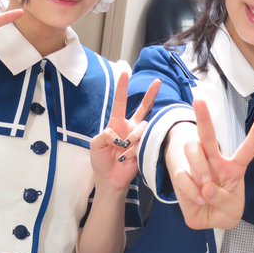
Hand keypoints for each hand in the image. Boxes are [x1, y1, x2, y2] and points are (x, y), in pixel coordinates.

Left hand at [90, 71, 160, 192]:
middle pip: (143, 107)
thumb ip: (103, 135)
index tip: (125, 72)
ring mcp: (139, 137)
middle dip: (150, 94)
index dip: (122, 87)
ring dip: (131, 139)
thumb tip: (117, 132)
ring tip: (123, 153)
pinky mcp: (145, 146)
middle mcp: (130, 127)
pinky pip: (144, 141)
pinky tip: (128, 158)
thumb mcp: (95, 146)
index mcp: (116, 124)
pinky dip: (134, 149)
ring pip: (142, 127)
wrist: (110, 180)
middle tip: (158, 81)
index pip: (120, 102)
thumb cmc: (101, 162)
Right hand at [166, 100, 253, 229]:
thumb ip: (223, 199)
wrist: (205, 219)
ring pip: (193, 150)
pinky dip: (191, 190)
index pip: (248, 148)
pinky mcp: (182, 174)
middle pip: (208, 136)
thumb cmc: (223, 208)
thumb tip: (206, 188)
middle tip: (199, 101)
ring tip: (205, 190)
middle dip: (203, 117)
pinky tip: (197, 198)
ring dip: (199, 171)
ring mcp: (198, 166)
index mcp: (234, 167)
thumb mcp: (231, 210)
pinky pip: (183, 175)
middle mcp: (215, 161)